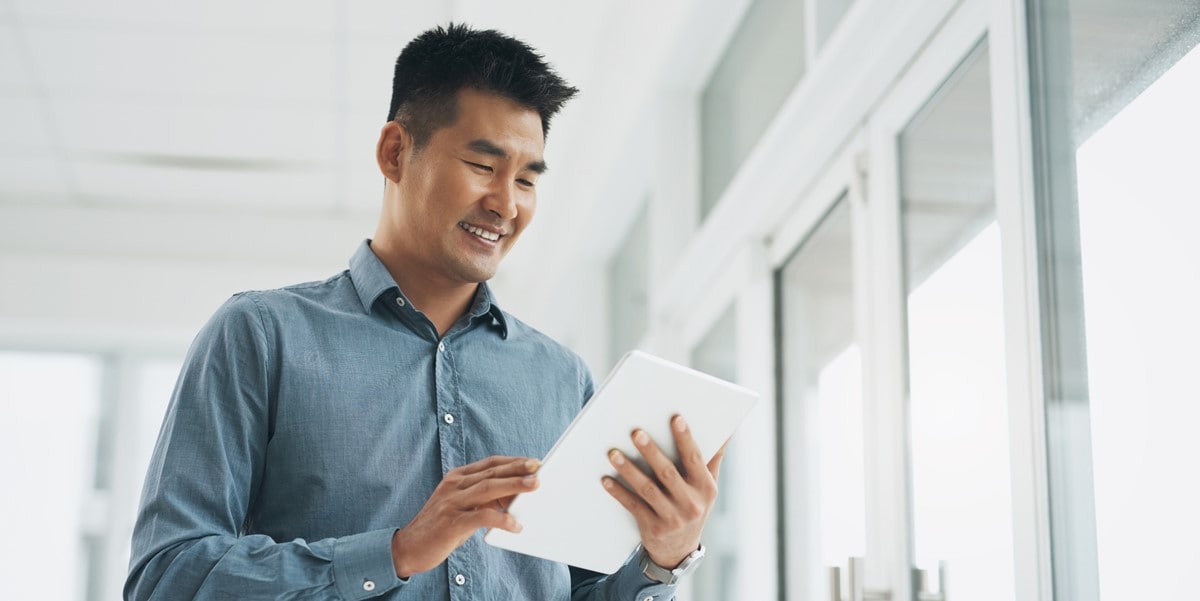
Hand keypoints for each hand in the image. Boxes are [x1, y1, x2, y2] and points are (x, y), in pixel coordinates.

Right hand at [391, 455, 538, 577]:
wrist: (408, 547)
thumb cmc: (440, 527)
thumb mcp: (462, 507)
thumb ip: (483, 499)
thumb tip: (514, 496)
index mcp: (456, 478)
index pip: (489, 463)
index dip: (512, 461)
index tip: (532, 461)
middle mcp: (453, 486)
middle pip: (491, 472)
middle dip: (517, 469)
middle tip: (538, 468)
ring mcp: (451, 503)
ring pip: (487, 488)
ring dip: (513, 485)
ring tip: (534, 486)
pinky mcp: (451, 523)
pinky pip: (481, 517)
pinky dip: (501, 519)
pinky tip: (515, 525)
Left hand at [601, 414, 726, 567]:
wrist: (679, 550)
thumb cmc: (693, 507)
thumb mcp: (708, 487)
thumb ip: (713, 458)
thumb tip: (727, 431)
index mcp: (705, 488)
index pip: (695, 459)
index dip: (686, 439)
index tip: (676, 419)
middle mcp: (691, 503)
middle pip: (668, 473)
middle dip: (651, 452)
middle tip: (636, 433)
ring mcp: (672, 518)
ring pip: (648, 489)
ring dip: (629, 470)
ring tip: (614, 454)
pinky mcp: (653, 528)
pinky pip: (633, 506)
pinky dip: (619, 492)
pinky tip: (606, 479)